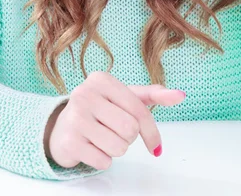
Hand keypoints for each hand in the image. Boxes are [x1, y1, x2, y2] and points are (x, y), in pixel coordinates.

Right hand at [44, 71, 185, 169]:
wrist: (61, 127)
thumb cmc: (99, 109)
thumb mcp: (124, 97)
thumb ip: (153, 95)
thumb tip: (180, 95)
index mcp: (101, 79)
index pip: (139, 109)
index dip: (151, 131)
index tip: (155, 146)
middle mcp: (85, 94)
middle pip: (130, 129)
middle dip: (128, 138)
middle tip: (115, 132)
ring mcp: (75, 117)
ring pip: (118, 147)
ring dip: (116, 149)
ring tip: (103, 138)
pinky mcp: (69, 141)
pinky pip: (103, 161)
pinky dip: (103, 159)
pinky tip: (92, 147)